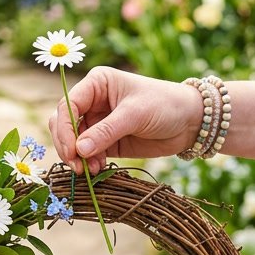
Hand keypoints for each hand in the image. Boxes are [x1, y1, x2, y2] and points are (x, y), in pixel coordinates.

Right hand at [48, 66, 201, 173]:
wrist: (190, 122)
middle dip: (67, 145)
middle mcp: (93, 101)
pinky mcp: (106, 141)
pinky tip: (97, 169)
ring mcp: (98, 122)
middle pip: (64, 123)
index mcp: (97, 83)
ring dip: (77, 157)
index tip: (71, 151)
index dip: (64, 128)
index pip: (68, 105)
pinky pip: (87, 153)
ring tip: (90, 170)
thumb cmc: (165, 105)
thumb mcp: (135, 115)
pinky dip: (88, 163)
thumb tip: (78, 150)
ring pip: (73, 141)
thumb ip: (106, 132)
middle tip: (77, 166)